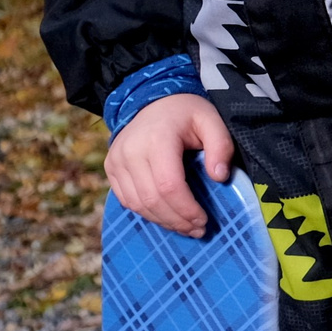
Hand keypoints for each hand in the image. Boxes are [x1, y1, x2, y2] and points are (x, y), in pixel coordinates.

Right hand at [104, 92, 231, 236]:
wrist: (152, 101)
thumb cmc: (187, 113)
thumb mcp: (212, 120)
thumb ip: (221, 146)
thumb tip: (219, 177)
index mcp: (157, 138)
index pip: (168, 185)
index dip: (186, 208)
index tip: (204, 220)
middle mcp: (130, 151)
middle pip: (152, 199)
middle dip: (176, 220)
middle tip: (198, 229)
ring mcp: (116, 160)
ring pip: (137, 203)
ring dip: (162, 220)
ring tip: (186, 227)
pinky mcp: (111, 167)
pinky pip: (126, 199)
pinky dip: (147, 212)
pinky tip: (166, 216)